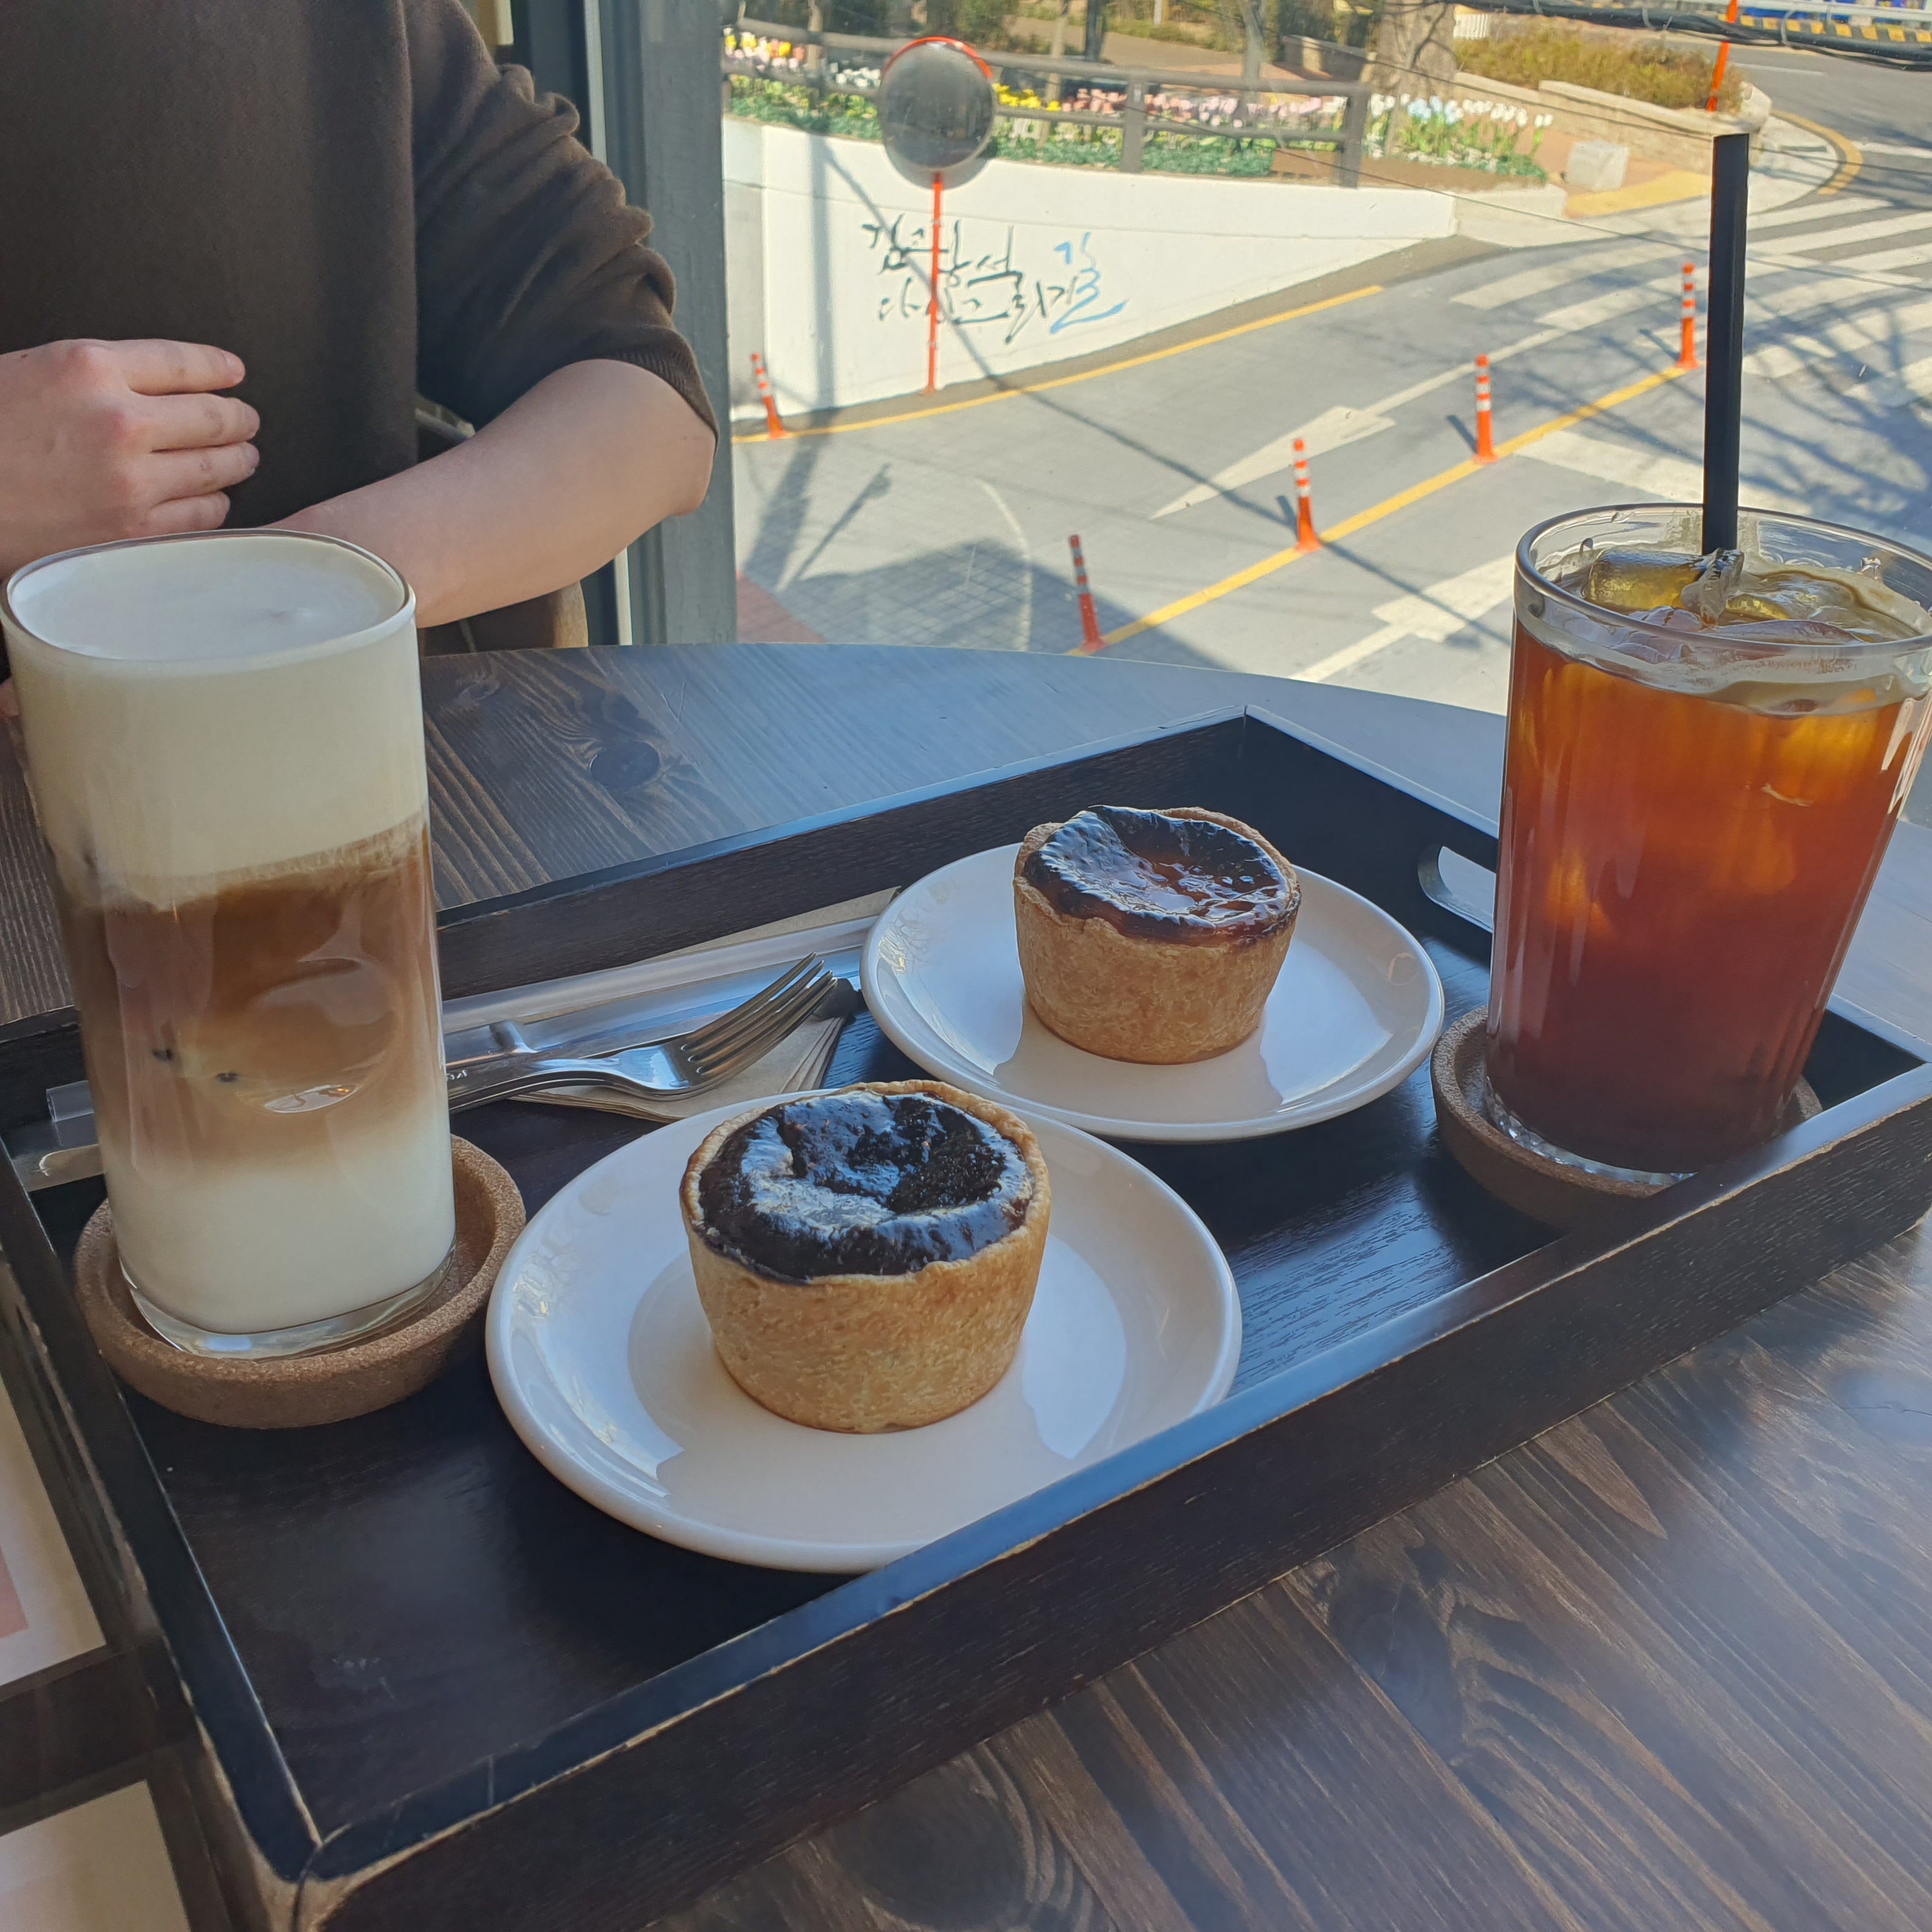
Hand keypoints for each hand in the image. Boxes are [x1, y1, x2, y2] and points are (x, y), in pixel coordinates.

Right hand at [0, 339, 258, 575]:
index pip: (184, 362)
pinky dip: (214, 504)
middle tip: (246, 421)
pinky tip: (213, 497)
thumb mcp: (36, 373)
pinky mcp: (133, 529)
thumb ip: (100, 376)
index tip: (233, 374)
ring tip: (241, 457)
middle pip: (213, 417)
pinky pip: (201, 515)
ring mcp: (132, 481)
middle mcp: (120, 422)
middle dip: (238, 418)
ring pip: (216, 468)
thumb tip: (160, 385)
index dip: (218, 369)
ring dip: (236, 461)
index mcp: (89, 368)